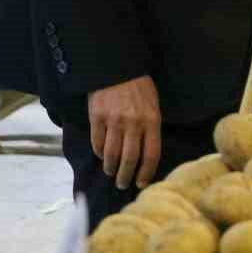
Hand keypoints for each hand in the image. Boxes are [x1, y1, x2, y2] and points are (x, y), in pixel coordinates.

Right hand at [88, 75, 161, 189]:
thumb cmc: (140, 88)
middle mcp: (134, 123)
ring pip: (112, 154)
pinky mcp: (97, 117)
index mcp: (152, 120)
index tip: (142, 183)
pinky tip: (101, 156)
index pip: (152, 154)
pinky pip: (97, 142)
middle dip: (126, 176)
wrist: (118, 68)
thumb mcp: (154, 105)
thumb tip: (147, 153)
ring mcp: (114, 120)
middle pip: (130, 158)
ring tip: (111, 173)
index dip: (146, 172)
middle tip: (123, 184)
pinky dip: (99, 152)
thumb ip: (151, 127)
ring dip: (111, 168)